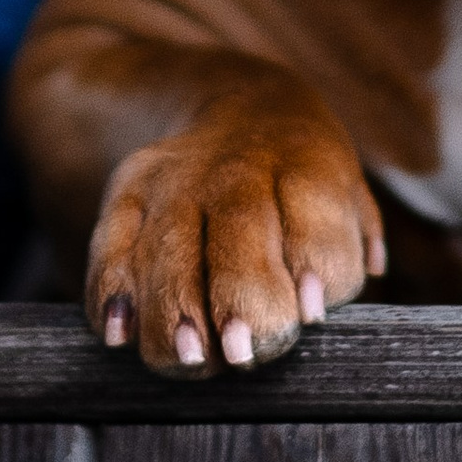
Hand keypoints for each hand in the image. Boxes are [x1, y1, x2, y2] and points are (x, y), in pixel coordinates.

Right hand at [83, 113, 386, 375]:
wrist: (245, 105)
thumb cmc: (306, 179)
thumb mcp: (348, 194)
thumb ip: (350, 246)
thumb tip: (318, 305)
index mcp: (308, 165)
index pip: (313, 221)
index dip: (313, 270)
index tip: (310, 315)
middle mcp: (239, 167)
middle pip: (238, 228)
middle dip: (239, 297)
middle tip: (241, 352)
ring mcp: (177, 177)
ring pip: (169, 244)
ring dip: (175, 309)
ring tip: (189, 357)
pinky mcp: (129, 189)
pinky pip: (112, 243)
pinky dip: (111, 292)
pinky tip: (120, 334)